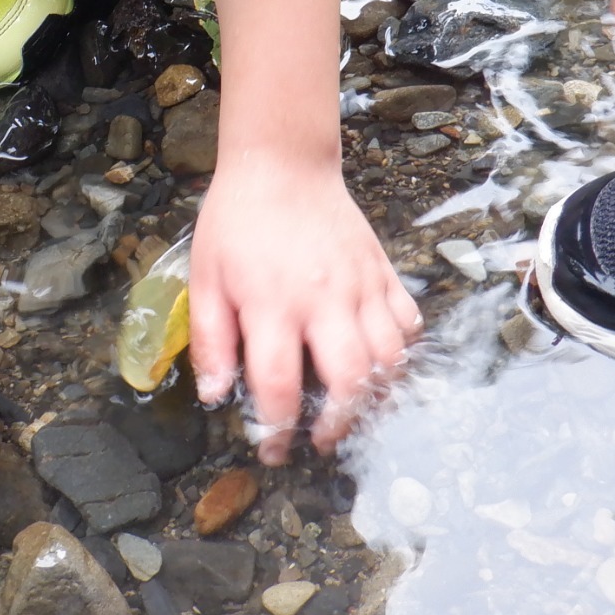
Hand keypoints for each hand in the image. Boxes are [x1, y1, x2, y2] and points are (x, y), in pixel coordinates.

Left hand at [187, 157, 421, 463]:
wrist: (282, 164)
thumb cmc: (237, 223)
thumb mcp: (205, 278)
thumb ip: (211, 340)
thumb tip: (214, 395)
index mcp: (272, 304)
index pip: (280, 386)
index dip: (277, 429)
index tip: (272, 450)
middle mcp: (324, 299)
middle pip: (350, 381)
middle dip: (339, 425)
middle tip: (321, 439)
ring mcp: (361, 285)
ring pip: (390, 358)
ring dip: (376, 397)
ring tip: (353, 410)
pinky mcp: (383, 271)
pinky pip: (408, 323)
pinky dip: (402, 352)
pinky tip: (380, 363)